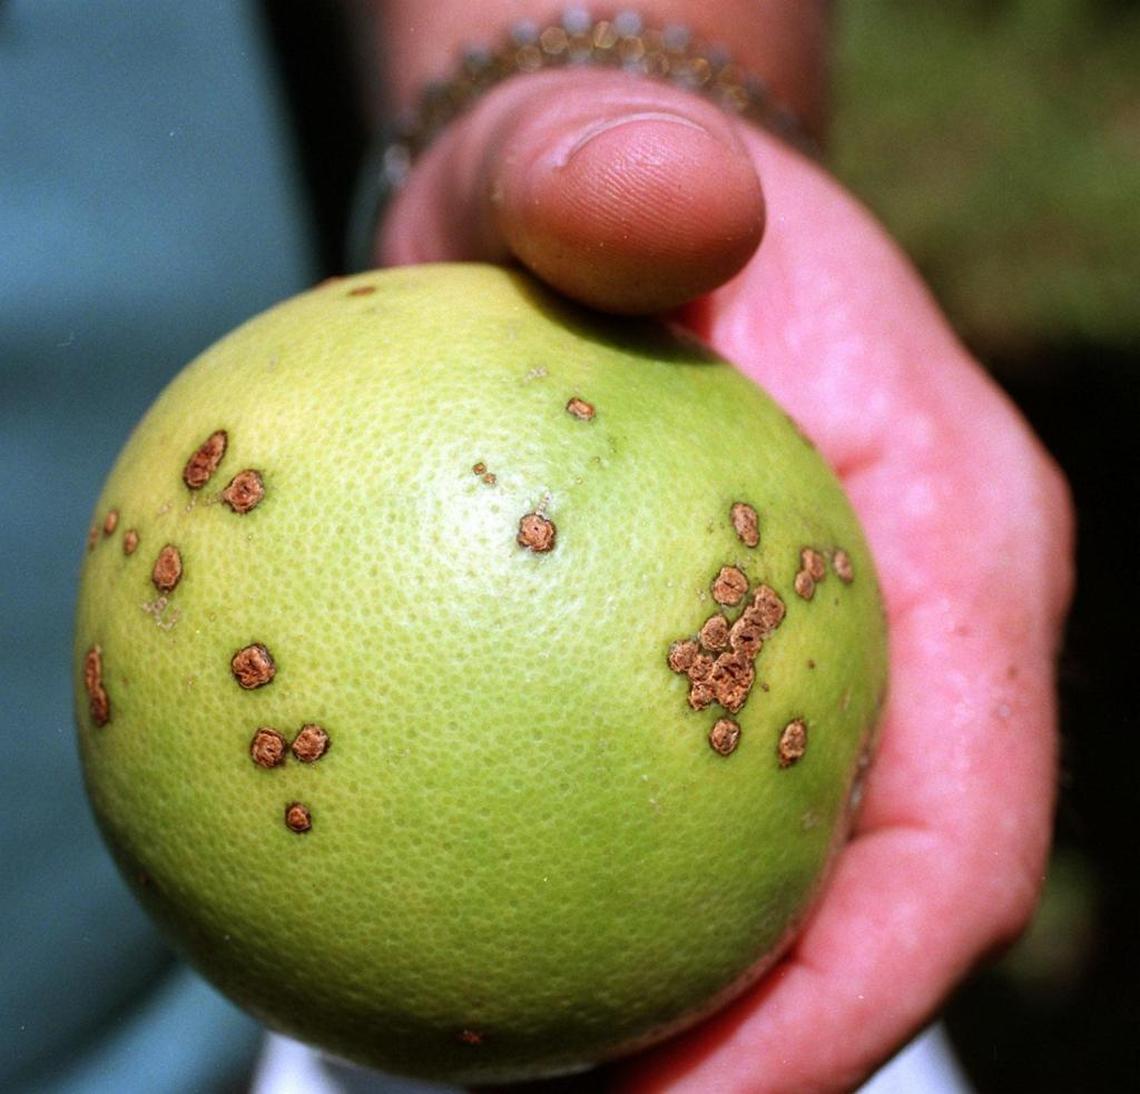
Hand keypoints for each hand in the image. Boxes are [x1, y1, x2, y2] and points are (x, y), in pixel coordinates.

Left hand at [374, 68, 1073, 1092]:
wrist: (586, 211)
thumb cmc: (594, 185)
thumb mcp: (586, 152)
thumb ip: (618, 174)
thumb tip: (659, 208)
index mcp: (950, 528)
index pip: (964, 820)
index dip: (858, 994)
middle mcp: (916, 620)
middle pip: (886, 896)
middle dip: (764, 1045)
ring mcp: (830, 655)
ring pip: (794, 881)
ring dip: (688, 1006)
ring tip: (517, 1076)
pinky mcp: (734, 667)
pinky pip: (689, 815)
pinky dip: (604, 897)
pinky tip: (471, 936)